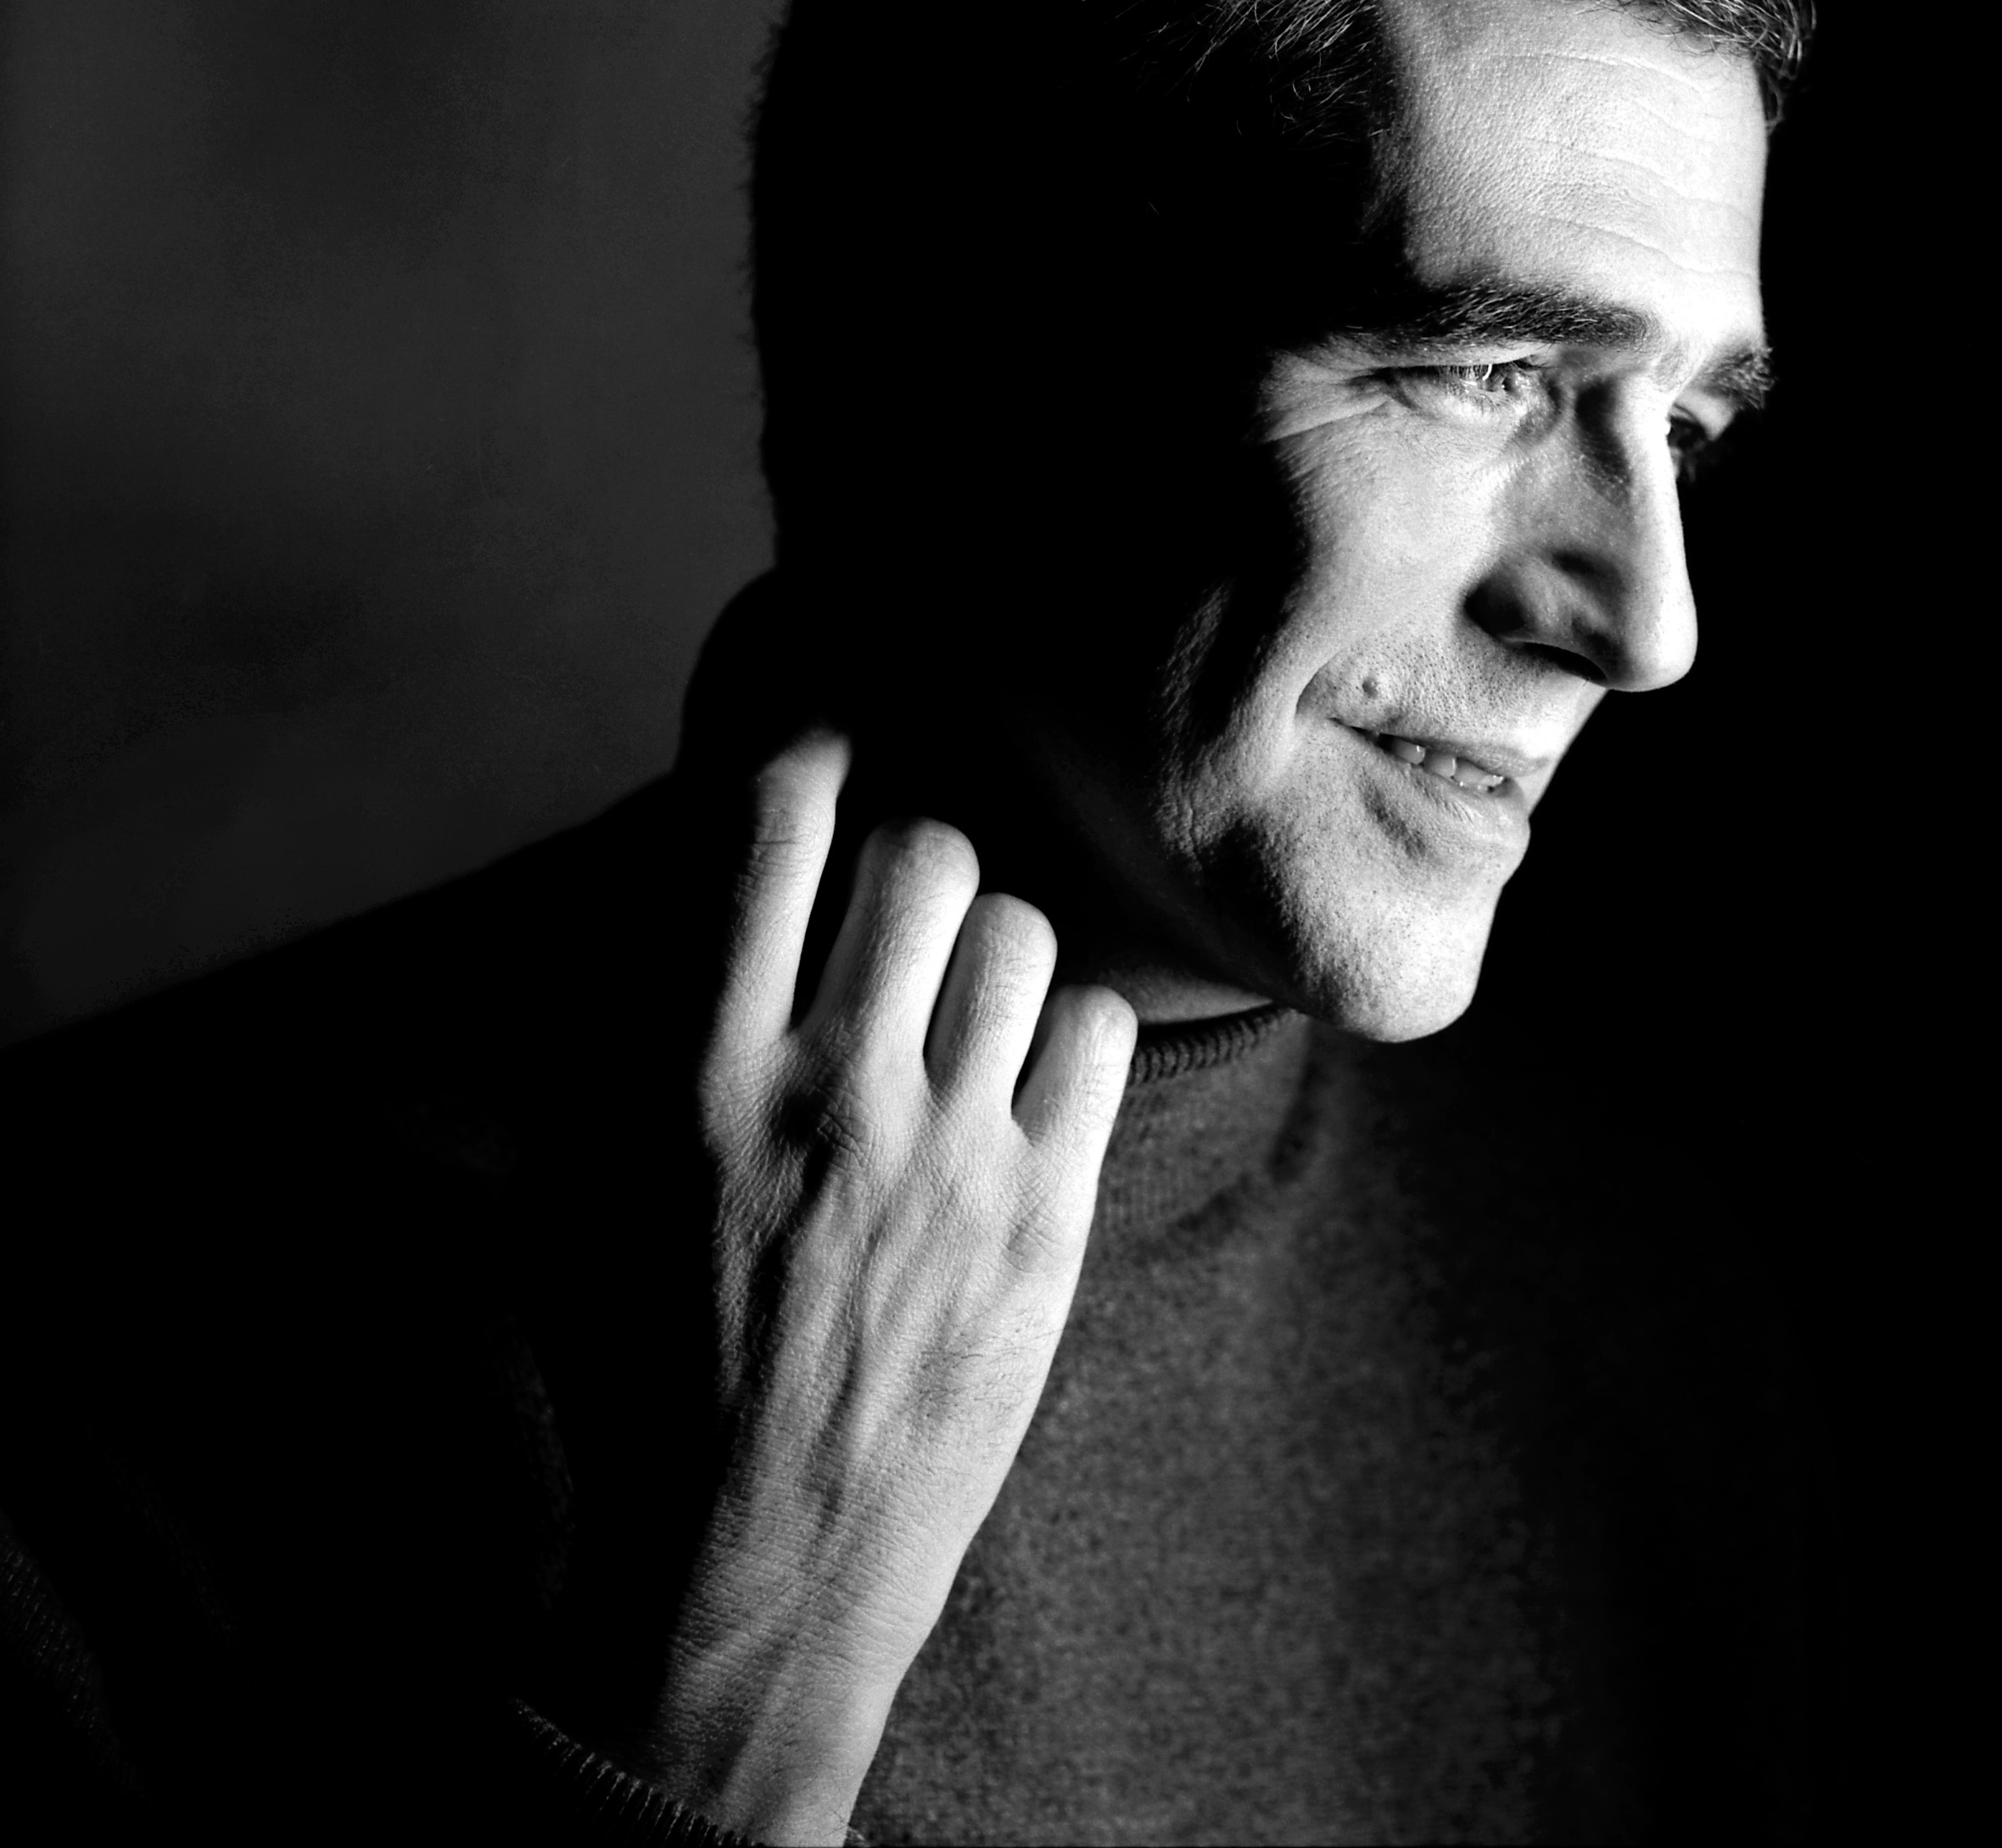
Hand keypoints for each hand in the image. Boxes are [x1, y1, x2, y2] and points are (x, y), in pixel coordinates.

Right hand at [634, 729, 1134, 1843]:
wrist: (747, 1574)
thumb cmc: (639, 1374)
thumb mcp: (573, 1193)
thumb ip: (617, 1027)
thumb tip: (674, 881)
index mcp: (697, 1079)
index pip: (769, 834)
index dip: (803, 757)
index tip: (818, 756)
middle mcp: (835, 1097)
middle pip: (924, 851)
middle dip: (910, 845)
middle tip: (897, 888)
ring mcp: (956, 1158)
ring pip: (1022, 929)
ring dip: (989, 930)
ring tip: (960, 981)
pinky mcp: (1048, 1220)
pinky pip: (1100, 1030)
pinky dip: (1067, 1017)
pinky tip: (1023, 1055)